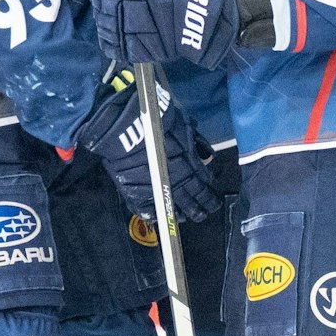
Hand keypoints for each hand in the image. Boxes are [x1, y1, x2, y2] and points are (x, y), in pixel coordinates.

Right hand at [76, 68, 220, 222]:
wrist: (120, 124)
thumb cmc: (153, 117)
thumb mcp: (182, 121)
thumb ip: (195, 141)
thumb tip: (206, 156)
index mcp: (188, 163)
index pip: (203, 184)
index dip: (210, 193)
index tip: (214, 200)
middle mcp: (174, 179)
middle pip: (191, 198)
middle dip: (200, 206)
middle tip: (205, 213)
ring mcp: (154, 187)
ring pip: (172, 205)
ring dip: (182, 212)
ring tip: (186, 217)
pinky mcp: (134, 191)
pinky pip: (146, 209)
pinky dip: (154, 214)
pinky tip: (161, 217)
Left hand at [91, 0, 236, 68]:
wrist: (207, 16)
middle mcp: (127, 15)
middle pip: (102, 10)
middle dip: (99, 3)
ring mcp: (132, 36)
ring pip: (105, 29)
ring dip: (102, 21)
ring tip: (105, 14)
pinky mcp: (140, 52)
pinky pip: (114, 50)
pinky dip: (107, 42)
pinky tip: (109, 35)